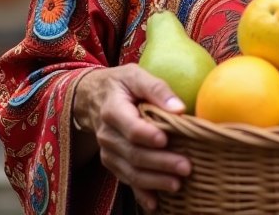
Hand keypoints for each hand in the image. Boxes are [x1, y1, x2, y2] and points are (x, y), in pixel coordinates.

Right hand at [71, 64, 190, 211]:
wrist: (93, 97)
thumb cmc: (121, 85)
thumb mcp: (135, 75)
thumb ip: (157, 88)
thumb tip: (179, 108)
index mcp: (113, 110)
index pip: (130, 127)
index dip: (147, 135)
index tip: (165, 140)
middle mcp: (107, 134)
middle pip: (134, 154)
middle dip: (160, 163)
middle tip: (185, 167)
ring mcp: (109, 152)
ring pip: (130, 172)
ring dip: (154, 181)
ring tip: (177, 184)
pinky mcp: (112, 163)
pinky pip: (126, 180)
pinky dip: (140, 194)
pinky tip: (155, 203)